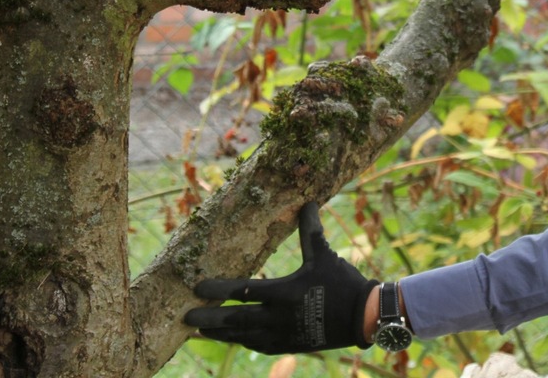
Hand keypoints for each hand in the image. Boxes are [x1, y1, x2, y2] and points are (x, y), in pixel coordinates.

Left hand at [183, 202, 377, 353]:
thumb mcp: (324, 255)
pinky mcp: (289, 345)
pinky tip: (231, 339)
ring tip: (199, 331)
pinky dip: (241, 341)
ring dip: (220, 334)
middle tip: (185, 317)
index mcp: (285, 292)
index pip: (244, 290)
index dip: (219, 289)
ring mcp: (283, 334)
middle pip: (236, 319)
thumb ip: (311, 231)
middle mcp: (280, 316)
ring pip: (243, 336)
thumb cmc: (342, 282)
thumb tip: (307, 202)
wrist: (362, 317)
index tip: (197, 287)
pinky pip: (258, 345)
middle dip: (209, 319)